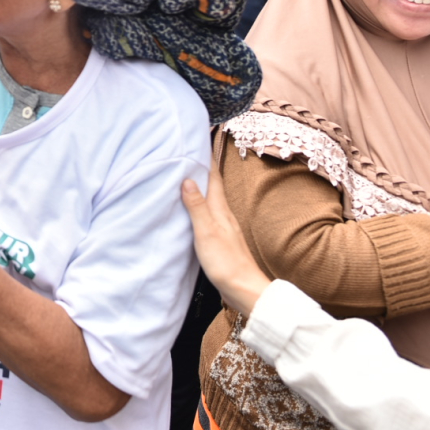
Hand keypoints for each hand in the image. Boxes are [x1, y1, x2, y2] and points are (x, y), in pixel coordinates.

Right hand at [181, 165, 270, 315]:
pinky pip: (206, 213)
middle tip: (187, 152)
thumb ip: (197, 206)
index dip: (206, 158)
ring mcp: (222, 226)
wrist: (244, 290)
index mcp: (220, 209)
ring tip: (185, 175)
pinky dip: (198, 204)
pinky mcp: (220, 239)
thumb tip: (187, 178)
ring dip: (199, 186)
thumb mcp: (206, 231)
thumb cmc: (226, 261)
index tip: (198, 140)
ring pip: (209, 199)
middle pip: (212, 185)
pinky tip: (191, 209)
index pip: (213, 176)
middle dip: (201, 168)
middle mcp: (223, 214)